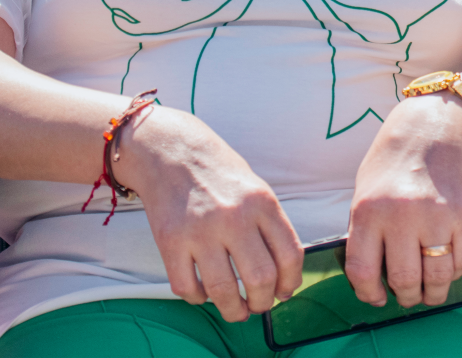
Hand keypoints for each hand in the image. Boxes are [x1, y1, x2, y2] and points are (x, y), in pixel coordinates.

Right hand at [114, 105, 304, 322]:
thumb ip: (269, 226)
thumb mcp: (256, 189)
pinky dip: (198, 298)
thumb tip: (282, 274)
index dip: (291, 282)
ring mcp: (200, 230)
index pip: (290, 255)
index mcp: (262, 202)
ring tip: (235, 310)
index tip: (285, 292)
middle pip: (261, 278)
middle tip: (259, 306)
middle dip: (263, 302)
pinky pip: (187, 287)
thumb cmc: (218, 172)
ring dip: (233, 310)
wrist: (171, 150)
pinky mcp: (170, 241)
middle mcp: (234, 216)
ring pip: (224, 290)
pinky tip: (203, 293)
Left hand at [345, 91, 461, 308]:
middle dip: (406, 297)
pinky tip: (448, 266)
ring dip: (433, 293)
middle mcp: (401, 214)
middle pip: (404, 279)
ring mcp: (437, 214)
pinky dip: (455, 271)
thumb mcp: (364, 192)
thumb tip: (371, 278)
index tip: (375, 297)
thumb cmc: (393, 163)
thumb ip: (365, 233)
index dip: (368, 293)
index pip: (363, 270)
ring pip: (437, 277)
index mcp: (368, 210)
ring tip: (430, 292)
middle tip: (408, 296)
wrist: (433, 128)